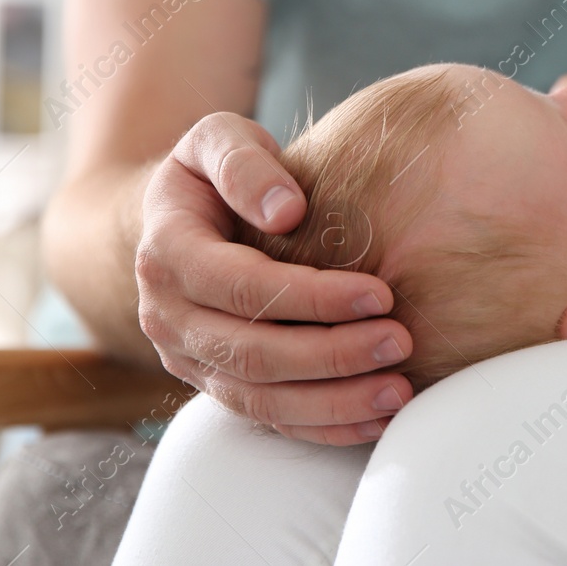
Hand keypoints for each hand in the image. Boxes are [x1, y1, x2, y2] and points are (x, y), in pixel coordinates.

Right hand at [136, 111, 413, 444]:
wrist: (178, 217)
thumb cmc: (213, 171)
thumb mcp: (216, 139)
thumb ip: (243, 163)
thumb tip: (286, 211)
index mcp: (167, 254)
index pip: (242, 287)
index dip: (312, 297)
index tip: (378, 292)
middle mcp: (168, 316)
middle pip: (251, 353)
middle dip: (331, 355)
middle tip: (399, 343)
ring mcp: (188, 357)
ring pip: (259, 398)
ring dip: (332, 402)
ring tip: (397, 392)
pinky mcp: (214, 383)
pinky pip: (266, 418)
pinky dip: (322, 426)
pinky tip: (375, 420)